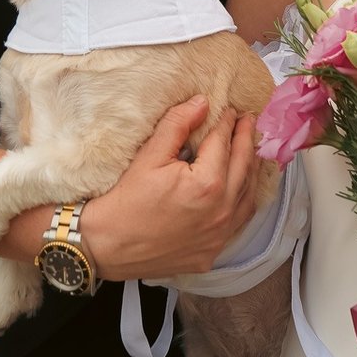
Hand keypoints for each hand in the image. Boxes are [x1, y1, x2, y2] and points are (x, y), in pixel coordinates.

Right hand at [79, 96, 260, 278]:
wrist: (106, 247)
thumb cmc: (125, 202)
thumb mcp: (149, 156)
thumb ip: (177, 125)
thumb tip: (202, 103)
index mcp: (207, 184)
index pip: (223, 143)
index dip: (226, 123)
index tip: (229, 110)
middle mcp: (220, 212)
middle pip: (243, 167)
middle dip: (246, 140)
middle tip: (248, 121)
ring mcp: (218, 236)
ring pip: (247, 196)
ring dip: (250, 170)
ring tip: (249, 150)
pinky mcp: (212, 253)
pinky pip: (238, 223)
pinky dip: (243, 201)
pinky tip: (240, 190)